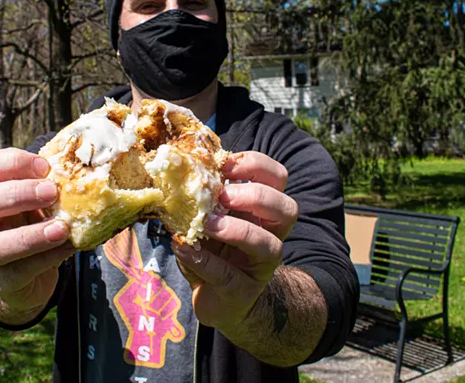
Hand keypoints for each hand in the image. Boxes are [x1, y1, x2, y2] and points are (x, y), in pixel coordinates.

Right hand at [0, 148, 74, 315]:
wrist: (30, 278)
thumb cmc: (40, 227)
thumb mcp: (45, 203)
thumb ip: (58, 185)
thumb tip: (97, 163)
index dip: (10, 163)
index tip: (44, 165)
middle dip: (16, 194)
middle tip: (53, 192)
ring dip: (30, 236)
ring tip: (62, 228)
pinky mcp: (3, 281)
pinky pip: (19, 271)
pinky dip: (46, 258)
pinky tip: (68, 248)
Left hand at [172, 151, 297, 331]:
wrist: (216, 298)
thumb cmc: (213, 249)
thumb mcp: (209, 217)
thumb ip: (203, 196)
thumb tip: (178, 168)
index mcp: (263, 210)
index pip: (278, 178)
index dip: (256, 166)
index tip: (225, 165)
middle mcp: (270, 235)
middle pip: (287, 209)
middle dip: (256, 196)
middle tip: (223, 195)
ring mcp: (260, 266)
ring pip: (269, 245)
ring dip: (237, 230)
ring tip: (206, 224)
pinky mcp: (242, 292)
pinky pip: (228, 275)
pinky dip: (203, 260)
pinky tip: (182, 247)